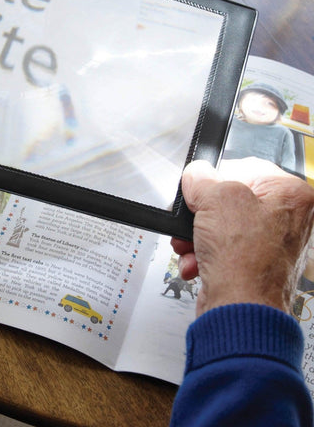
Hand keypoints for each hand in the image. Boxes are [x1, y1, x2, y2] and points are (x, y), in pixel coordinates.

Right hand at [172, 158, 313, 315]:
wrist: (241, 312)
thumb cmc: (245, 262)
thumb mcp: (216, 200)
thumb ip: (201, 178)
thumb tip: (196, 175)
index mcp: (291, 193)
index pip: (244, 167)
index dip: (214, 179)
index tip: (198, 190)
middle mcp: (287, 218)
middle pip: (228, 200)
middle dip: (200, 213)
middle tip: (192, 218)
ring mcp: (270, 244)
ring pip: (220, 225)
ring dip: (196, 235)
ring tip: (189, 244)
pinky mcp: (253, 265)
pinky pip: (220, 248)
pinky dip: (202, 254)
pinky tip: (196, 261)